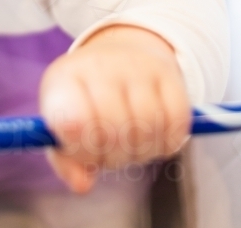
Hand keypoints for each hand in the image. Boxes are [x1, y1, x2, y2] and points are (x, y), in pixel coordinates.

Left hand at [39, 24, 190, 192]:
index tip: (86, 153)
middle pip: (113, 131)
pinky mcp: (167, 73)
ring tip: (130, 144)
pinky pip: (175, 123)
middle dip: (113, 156)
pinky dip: (167, 142)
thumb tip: (83, 185)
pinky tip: (154, 136)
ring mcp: (135, 66)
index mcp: (66, 78)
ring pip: (146, 129)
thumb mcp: (64, 123)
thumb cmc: (87, 100)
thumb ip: (66, 159)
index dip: (82, 150)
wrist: (121, 53)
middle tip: (110, 152)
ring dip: (140, 152)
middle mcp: (100, 65)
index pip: (72, 122)